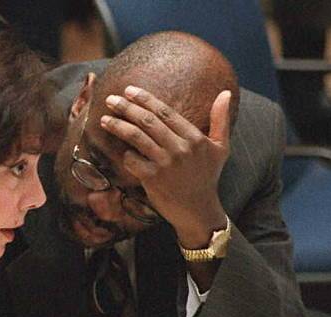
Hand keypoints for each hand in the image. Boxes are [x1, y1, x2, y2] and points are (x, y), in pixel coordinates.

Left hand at [102, 86, 230, 246]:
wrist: (198, 211)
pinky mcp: (153, 179)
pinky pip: (132, 161)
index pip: (165, 112)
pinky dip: (124, 155)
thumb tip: (225, 93)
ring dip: (118, 126)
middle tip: (111, 99)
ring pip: (136, 138)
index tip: (129, 91)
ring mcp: (165, 164)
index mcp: (194, 137)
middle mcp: (180, 148)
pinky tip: (118, 151)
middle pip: (148, 121)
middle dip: (126, 108)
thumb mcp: (221, 148)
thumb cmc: (207, 178)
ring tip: (104, 119)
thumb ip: (221, 120)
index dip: (145, 99)